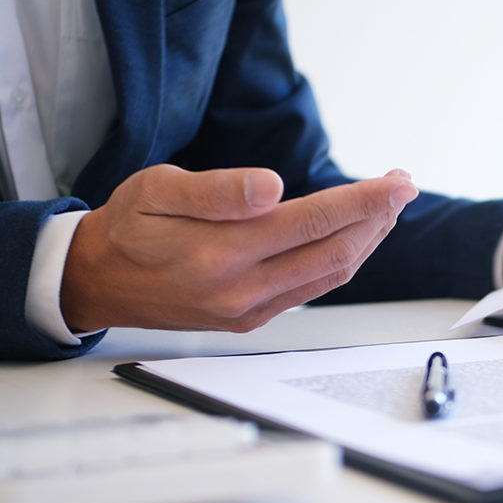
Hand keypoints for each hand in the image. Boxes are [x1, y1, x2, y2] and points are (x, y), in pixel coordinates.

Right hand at [60, 164, 417, 331]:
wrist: (101, 283)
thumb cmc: (127, 228)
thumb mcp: (155, 191)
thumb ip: (217, 191)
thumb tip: (273, 187)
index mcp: (219, 253)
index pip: (310, 223)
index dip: (361, 202)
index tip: (396, 183)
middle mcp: (242, 290)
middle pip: (333, 255)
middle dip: (376, 220)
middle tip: (401, 187)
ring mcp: (250, 310)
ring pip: (329, 276)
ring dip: (365, 242)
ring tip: (385, 208)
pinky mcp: (251, 319)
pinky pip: (311, 290)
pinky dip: (340, 262)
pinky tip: (351, 238)